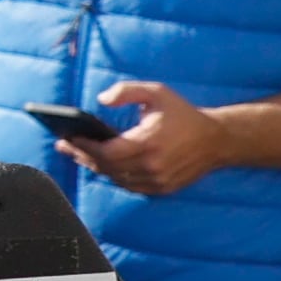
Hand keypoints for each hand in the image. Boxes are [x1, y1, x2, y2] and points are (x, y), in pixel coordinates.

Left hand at [76, 79, 230, 196]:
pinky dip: (113, 176)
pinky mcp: (163, 189)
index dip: (84, 147)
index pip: (107, 152)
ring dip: (95, 167)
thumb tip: (101, 100)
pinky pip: (130, 185)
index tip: (67, 138)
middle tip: (64, 146)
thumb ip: (126, 91)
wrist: (217, 140)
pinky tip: (101, 164)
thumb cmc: (183, 114)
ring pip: (116, 178)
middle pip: (107, 167)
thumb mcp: (156, 92)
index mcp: (149, 143)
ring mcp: (158, 180)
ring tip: (78, 153)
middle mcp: (153, 166)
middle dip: (82, 156)